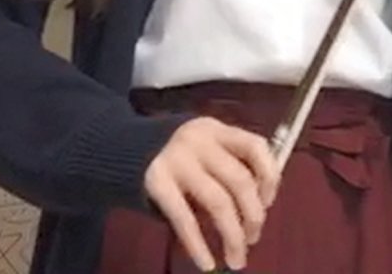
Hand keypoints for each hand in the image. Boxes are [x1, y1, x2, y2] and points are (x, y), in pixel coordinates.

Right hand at [144, 116, 280, 270]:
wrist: (121, 151)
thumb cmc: (178, 159)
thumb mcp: (206, 151)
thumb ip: (232, 167)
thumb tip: (260, 207)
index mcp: (217, 130)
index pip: (256, 147)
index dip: (269, 177)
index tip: (268, 203)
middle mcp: (199, 140)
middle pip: (240, 180)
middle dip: (253, 216)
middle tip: (254, 239)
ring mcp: (176, 160)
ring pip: (218, 201)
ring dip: (233, 236)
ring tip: (236, 259)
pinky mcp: (156, 182)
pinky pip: (184, 218)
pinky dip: (198, 245)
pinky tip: (206, 262)